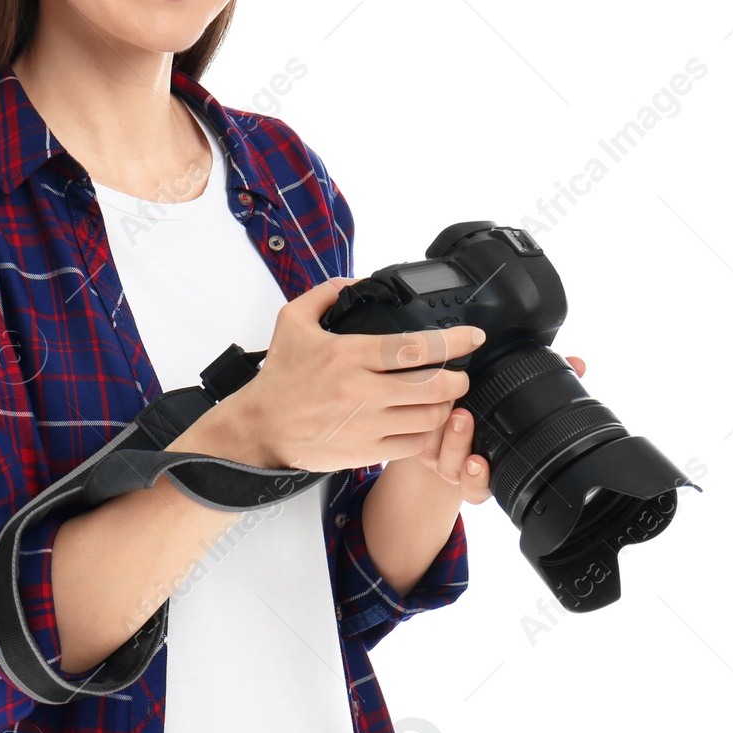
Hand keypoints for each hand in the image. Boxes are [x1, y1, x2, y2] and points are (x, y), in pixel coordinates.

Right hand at [238, 276, 477, 471]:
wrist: (260, 428)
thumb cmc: (279, 378)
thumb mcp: (293, 322)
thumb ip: (325, 294)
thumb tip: (355, 281)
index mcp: (348, 354)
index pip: (415, 346)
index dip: (452, 341)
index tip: (472, 337)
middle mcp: (361, 390)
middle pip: (433, 385)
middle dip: (458, 378)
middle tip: (460, 373)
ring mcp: (366, 424)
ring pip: (428, 417)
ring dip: (444, 406)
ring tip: (444, 398)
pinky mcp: (365, 451)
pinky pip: (413, 445)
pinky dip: (425, 433)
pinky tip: (422, 423)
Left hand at [393, 354, 587, 502]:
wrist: (445, 422)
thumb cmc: (486, 410)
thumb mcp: (513, 400)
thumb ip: (546, 382)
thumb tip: (578, 362)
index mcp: (482, 464)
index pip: (479, 483)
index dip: (478, 478)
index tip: (479, 463)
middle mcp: (457, 464)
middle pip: (454, 467)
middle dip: (458, 444)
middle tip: (463, 418)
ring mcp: (435, 450)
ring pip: (432, 449)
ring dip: (439, 431)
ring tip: (449, 410)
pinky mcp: (414, 433)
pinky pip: (413, 435)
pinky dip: (420, 422)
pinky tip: (425, 405)